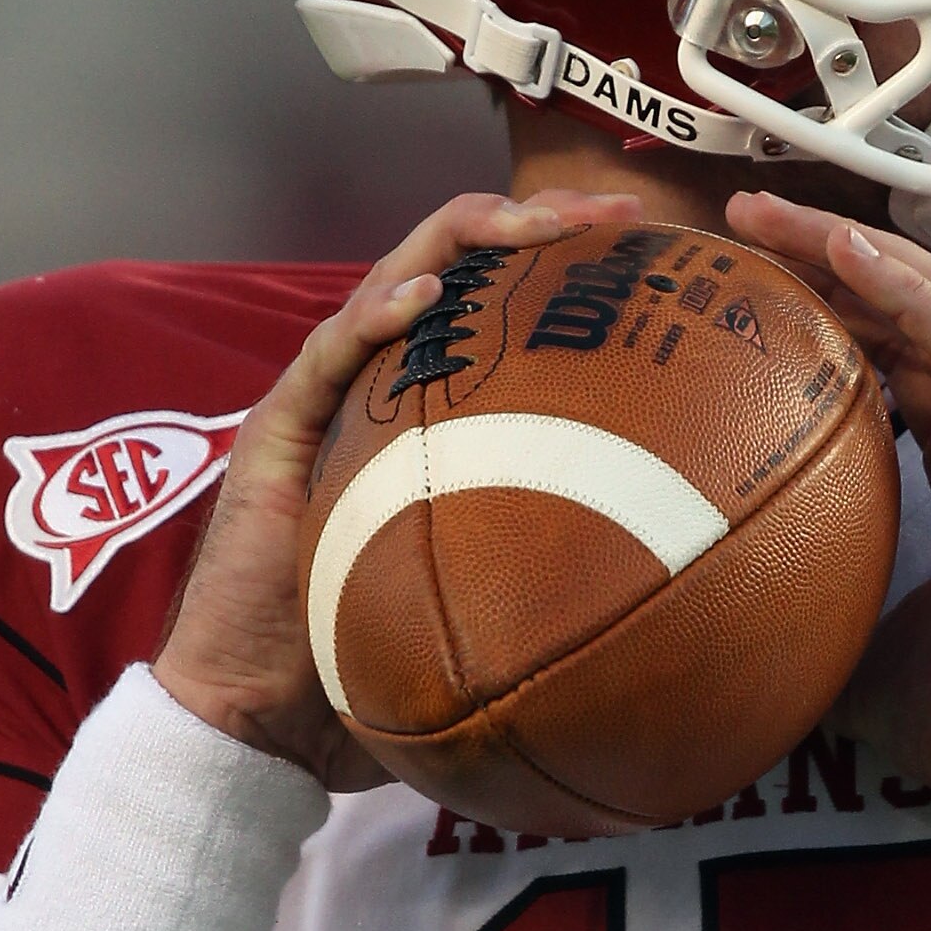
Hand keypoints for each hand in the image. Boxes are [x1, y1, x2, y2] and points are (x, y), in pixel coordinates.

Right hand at [154, 190, 645, 779]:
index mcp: (426, 411)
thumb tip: (669, 597)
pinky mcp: (277, 431)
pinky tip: (423, 296)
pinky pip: (326, 355)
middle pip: (456, 268)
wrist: (260, 716)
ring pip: (393, 281)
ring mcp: (322, 401)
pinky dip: (374, 316)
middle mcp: (375, 388)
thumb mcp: (488, 603)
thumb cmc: (365, 668)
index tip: (646, 254)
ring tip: (530, 223)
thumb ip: (552, 570)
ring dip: (464, 241)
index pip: (498, 309)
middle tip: (609, 213)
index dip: (566, 270)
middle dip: (534, 223)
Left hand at [728, 192, 930, 811]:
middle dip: (827, 258)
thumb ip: (806, 614)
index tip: (742, 285)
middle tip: (742, 222)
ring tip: (777, 217)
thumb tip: (710, 631)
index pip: (893, 360)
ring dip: (857, 251)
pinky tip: (847, 252)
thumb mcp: (859, 655)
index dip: (823, 313)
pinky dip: (911, 291)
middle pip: (910, 313)